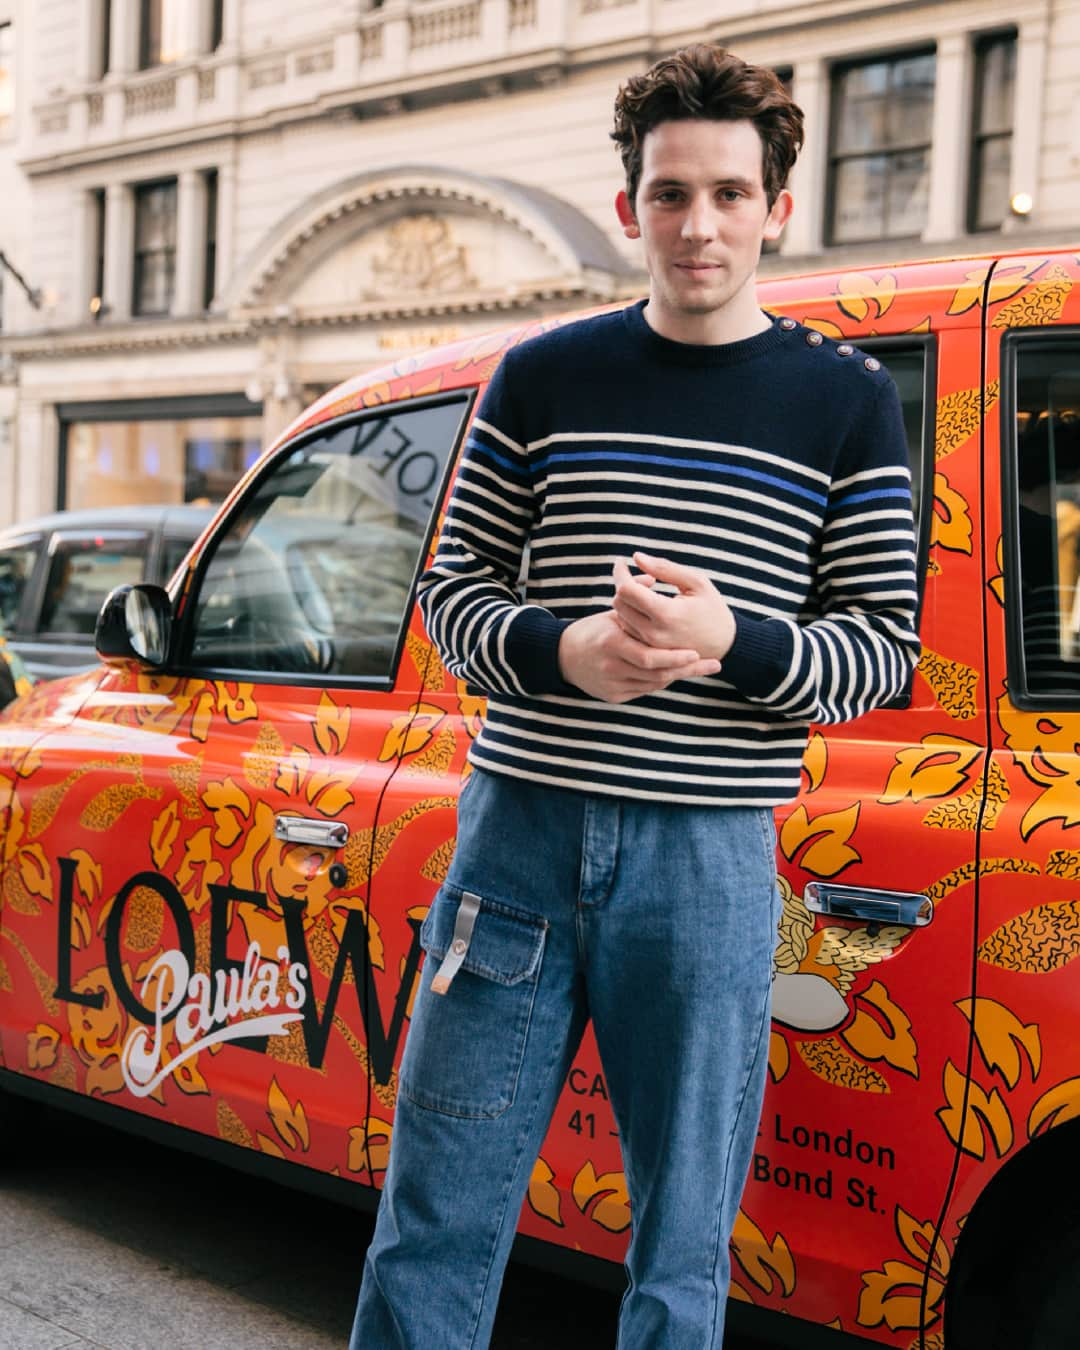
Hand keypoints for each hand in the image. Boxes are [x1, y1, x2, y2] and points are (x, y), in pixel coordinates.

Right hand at [557, 609, 721, 703]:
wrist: (564, 656)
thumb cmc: (594, 630)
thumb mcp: (612, 611)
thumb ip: (636, 595)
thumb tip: (655, 577)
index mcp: (612, 642)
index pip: (652, 656)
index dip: (677, 657)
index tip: (699, 652)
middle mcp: (612, 666)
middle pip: (658, 674)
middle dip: (688, 670)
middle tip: (713, 665)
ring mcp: (612, 684)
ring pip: (654, 684)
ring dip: (677, 675)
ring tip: (699, 666)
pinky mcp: (613, 696)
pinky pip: (645, 690)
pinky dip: (660, 681)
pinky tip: (675, 672)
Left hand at [612, 553, 735, 662]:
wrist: (725, 645)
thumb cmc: (713, 608)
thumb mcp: (697, 582)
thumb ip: (665, 568)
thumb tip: (636, 557)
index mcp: (666, 614)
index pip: (626, 590)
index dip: (620, 572)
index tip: (621, 561)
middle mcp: (653, 633)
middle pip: (618, 602)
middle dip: (625, 585)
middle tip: (645, 579)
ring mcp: (649, 646)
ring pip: (620, 617)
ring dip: (627, 601)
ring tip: (649, 593)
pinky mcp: (648, 652)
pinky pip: (627, 630)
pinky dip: (630, 615)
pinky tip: (646, 608)